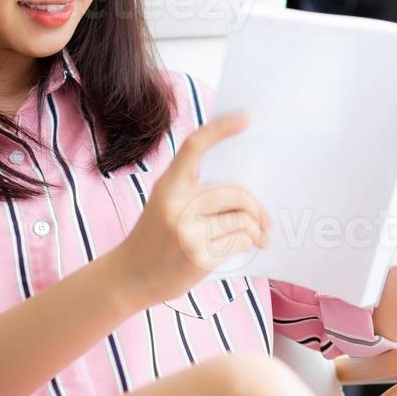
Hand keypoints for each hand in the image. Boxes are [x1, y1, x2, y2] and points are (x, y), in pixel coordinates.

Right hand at [113, 111, 270, 306]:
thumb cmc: (154, 238)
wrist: (130, 277)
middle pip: (236, 191)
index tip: (246, 118)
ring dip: (256, 229)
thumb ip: (195, 192)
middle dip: (256, 207)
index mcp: (168, 184)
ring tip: (258, 237)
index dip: (221, 128)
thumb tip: (245, 192)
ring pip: (243, 218)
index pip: (195, 145)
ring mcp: (188, 230)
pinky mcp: (199, 255)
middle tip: (267, 221)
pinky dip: (248, 242)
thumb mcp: (165, 204)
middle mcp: (177, 203)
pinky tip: (244, 246)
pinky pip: (239, 240)